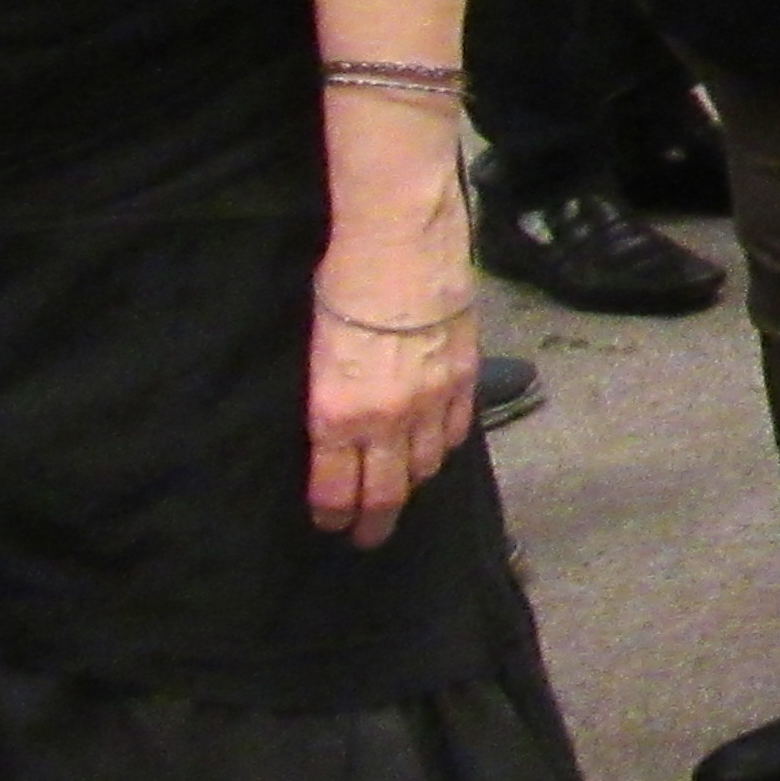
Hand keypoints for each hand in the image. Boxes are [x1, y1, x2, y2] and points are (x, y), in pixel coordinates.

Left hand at [305, 272, 475, 546]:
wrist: (400, 243)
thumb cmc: (341, 284)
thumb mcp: (315, 352)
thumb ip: (328, 399)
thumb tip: (334, 426)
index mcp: (338, 415)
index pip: (337, 487)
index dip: (334, 513)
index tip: (331, 524)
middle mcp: (387, 420)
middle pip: (385, 490)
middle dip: (375, 520)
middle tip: (368, 538)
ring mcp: (432, 401)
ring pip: (425, 466)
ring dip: (411, 485)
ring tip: (402, 493)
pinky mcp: (464, 377)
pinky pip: (457, 432)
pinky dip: (444, 448)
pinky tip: (435, 451)